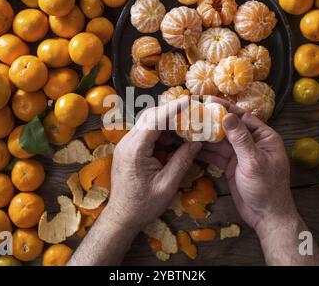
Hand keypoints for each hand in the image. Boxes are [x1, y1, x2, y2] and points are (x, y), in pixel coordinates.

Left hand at [105, 97, 202, 230]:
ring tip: (185, 123)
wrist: (122, 217)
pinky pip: (144, 133)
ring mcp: (125, 145)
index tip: (188, 100)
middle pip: (149, 117)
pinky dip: (159, 131)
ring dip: (165, 121)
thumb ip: (181, 161)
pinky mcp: (127, 150)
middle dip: (170, 111)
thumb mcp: (167, 185)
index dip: (172, 109)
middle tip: (190, 110)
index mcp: (135, 149)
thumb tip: (197, 142)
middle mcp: (127, 143)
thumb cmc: (143, 205)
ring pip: (146, 123)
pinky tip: (172, 138)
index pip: (155, 120)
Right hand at [198, 98, 295, 231]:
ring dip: (206, 136)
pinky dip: (205, 151)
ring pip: (220, 141)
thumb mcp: (253, 161)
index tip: (207, 100)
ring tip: (187, 128)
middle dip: (211, 121)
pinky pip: (217, 154)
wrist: (266, 216)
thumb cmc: (266, 188)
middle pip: (229, 127)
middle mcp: (252, 142)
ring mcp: (241, 155)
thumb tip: (227, 115)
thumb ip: (240, 138)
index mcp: (264, 137)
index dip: (225, 108)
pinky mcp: (232, 166)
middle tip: (192, 114)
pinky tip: (191, 146)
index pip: (242, 117)